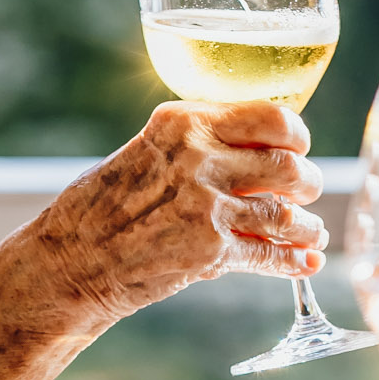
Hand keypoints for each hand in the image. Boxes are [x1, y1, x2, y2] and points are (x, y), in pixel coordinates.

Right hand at [23, 100, 326, 331]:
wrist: (68, 263)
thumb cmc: (98, 209)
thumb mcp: (144, 155)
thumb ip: (195, 150)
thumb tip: (253, 159)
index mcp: (182, 122)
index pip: (269, 116)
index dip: (295, 135)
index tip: (298, 146)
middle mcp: (198, 157)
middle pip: (286, 164)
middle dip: (306, 181)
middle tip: (307, 191)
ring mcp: (206, 206)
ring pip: (285, 212)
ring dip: (306, 225)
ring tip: (311, 232)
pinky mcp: (210, 251)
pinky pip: (269, 254)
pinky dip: (293, 261)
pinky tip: (305, 263)